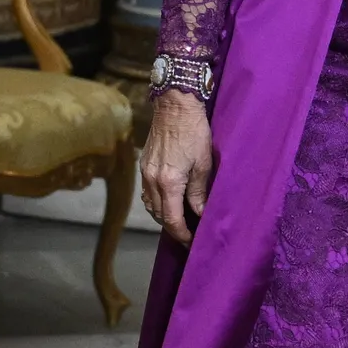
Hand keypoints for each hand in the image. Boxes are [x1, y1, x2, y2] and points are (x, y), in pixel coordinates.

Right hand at [142, 88, 213, 242]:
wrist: (174, 106)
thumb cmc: (194, 132)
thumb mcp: (203, 164)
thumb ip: (198, 192)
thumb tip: (199, 214)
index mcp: (168, 182)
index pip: (172, 219)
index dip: (182, 234)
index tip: (192, 242)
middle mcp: (152, 180)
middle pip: (159, 215)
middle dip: (173, 228)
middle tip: (189, 235)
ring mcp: (145, 173)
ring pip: (150, 206)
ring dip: (164, 217)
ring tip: (180, 221)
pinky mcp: (144, 165)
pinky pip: (147, 193)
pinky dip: (157, 203)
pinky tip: (168, 203)